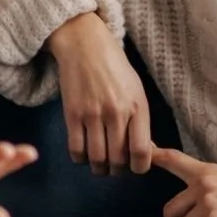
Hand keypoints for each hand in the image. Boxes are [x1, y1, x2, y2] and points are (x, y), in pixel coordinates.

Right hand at [48, 12, 151, 174]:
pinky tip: (84, 154)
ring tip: (99, 165)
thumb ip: (141, 121)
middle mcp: (116, 112)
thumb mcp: (137, 91)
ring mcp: (93, 114)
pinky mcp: (72, 114)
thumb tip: (144, 153)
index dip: (139, 168)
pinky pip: (76, 149)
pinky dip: (80, 159)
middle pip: (118, 159)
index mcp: (138, 107)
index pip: (142, 151)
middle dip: (117, 170)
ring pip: (97, 158)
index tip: (135, 167)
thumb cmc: (115, 68)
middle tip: (115, 167)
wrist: (85, 45)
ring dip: (99, 168)